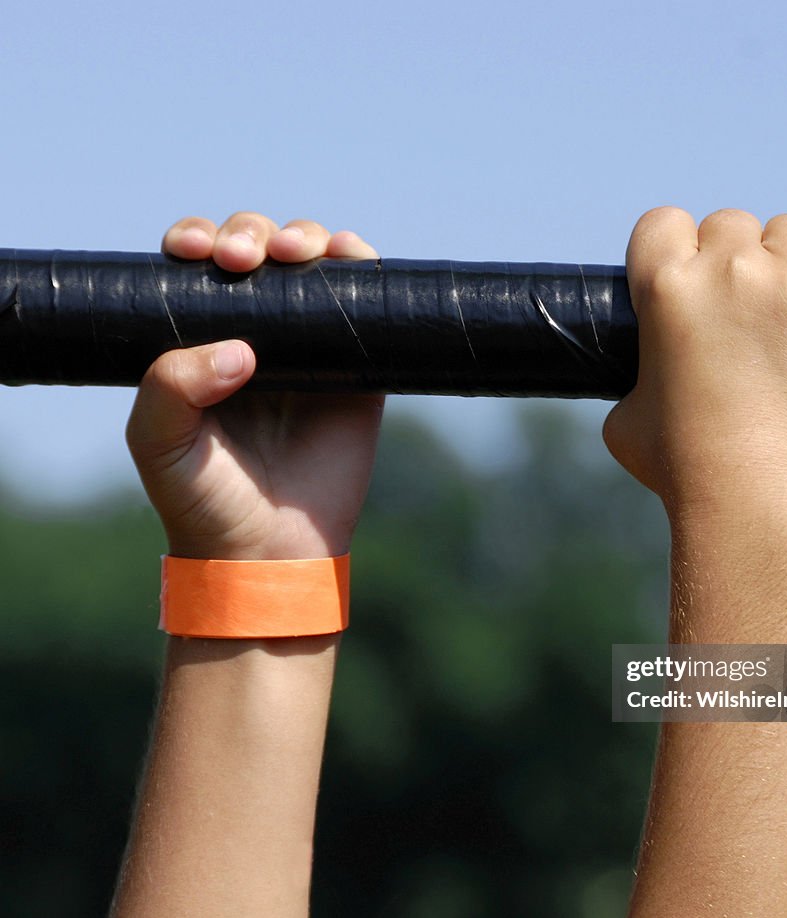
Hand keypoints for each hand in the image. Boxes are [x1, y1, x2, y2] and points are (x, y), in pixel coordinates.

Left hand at [126, 212, 382, 559]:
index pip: (199, 268)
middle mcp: (257, 334)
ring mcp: (311, 348)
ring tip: (296, 252)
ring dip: (304, 238)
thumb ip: (171, 386)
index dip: (197, 240)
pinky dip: (359, 266)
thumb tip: (241, 347)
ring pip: (311, 266)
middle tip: (242, 259)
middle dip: (249, 235)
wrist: (269, 551)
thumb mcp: (159, 442)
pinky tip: (348, 255)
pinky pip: (364, 303)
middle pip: (256, 252)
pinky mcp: (358, 368)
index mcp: (201, 342)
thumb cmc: (204, 500)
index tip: (196, 252)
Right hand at [603, 207, 786, 520]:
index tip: (683, 280)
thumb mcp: (625, 415)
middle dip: (728, 260)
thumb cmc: (681, 468)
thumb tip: (651, 366)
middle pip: (728, 224)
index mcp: (666, 288)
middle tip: (736, 314)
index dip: (670, 251)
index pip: (662, 222)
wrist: (754, 503)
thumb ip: (636, 370)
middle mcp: (731, 272)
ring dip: (784, 261)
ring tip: (784, 314)